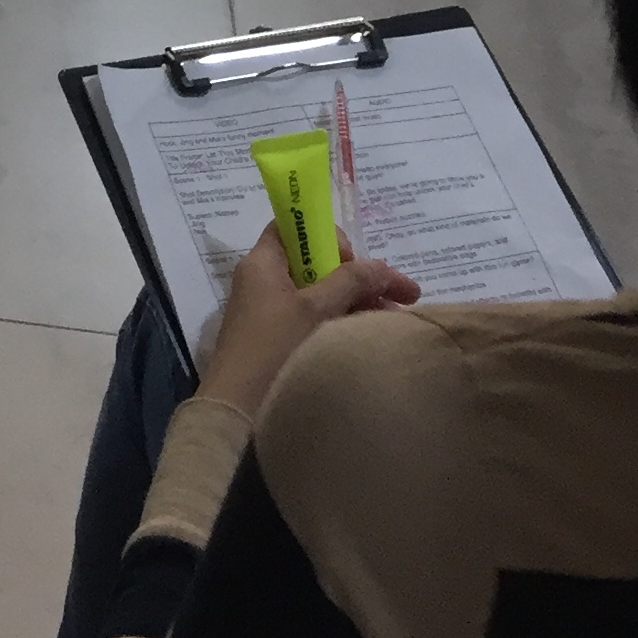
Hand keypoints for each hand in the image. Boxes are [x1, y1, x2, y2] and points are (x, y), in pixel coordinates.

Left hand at [200, 224, 418, 422]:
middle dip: (358, 276)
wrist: (237, 410)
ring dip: (356, 301)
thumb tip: (381, 266)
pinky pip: (314, 317)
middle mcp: (264, 280)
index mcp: (263, 262)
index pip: (294, 227)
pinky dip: (341, 320)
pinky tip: (370, 335)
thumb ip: (349, 282)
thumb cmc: (273, 350)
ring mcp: (271, 310)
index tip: (355, 263)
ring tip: (396, 319)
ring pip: (319, 292)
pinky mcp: (278, 338)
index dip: (328, 236)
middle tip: (399, 297)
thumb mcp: (315, 311)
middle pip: (315, 262)